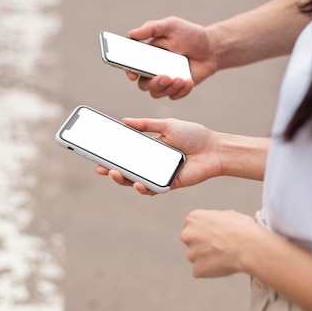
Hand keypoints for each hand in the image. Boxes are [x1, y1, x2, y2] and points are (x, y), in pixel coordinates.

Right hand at [95, 118, 221, 194]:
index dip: (112, 155)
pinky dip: (143, 188)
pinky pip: (153, 189)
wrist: (214, 148)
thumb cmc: (194, 135)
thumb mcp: (167, 125)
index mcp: (151, 148)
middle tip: (100, 168)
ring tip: (114, 174)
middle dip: (112, 170)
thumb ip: (146, 124)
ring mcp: (160, 175)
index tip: (98, 155)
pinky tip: (137, 184)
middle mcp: (154, 163)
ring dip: (123, 180)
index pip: (127, 153)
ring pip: (136, 181)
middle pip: (128, 169)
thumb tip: (124, 121)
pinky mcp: (169, 185)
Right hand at [126, 16, 217, 99]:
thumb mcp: (171, 25)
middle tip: (165, 77)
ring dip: (168, 88)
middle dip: (153, 83)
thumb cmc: (188, 34)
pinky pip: (173, 96)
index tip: (133, 75)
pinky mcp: (177, 88)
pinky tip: (188, 81)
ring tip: (181, 78)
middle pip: (143, 84)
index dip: (129, 71)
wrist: (210, 48)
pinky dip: (181, 91)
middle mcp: (152, 70)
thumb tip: (131, 34)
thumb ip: (151, 28)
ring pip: (157, 93)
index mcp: (146, 55)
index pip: (131, 66)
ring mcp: (165, 81)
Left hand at [180, 209, 260, 277]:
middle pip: (192, 242)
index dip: (206, 232)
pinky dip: (209, 271)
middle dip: (202, 245)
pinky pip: (200, 271)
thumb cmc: (243, 229)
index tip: (216, 235)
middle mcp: (187, 234)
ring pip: (196, 257)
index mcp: (193, 218)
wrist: (249, 247)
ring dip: (206, 259)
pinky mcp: (197, 269)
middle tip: (219, 247)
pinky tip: (223, 265)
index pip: (193, 227)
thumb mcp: (228, 215)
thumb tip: (215, 224)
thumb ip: (215, 220)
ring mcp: (190, 252)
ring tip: (224, 256)